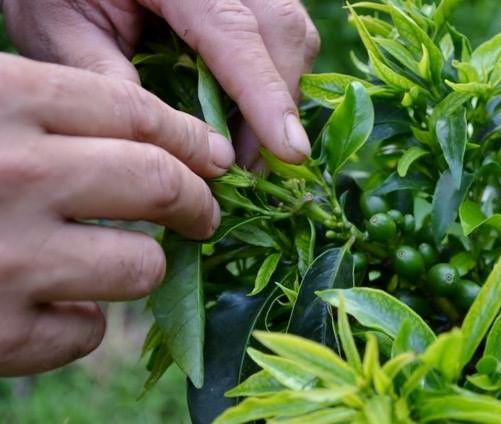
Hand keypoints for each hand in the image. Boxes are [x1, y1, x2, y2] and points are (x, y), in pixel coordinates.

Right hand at [0, 53, 234, 375]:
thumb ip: (51, 115)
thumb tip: (160, 143)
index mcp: (5, 101)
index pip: (137, 113)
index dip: (189, 137)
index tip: (212, 157)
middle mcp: (13, 176)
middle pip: (158, 185)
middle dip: (197, 202)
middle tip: (203, 212)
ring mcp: (5, 260)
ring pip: (138, 268)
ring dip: (143, 267)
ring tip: (124, 259)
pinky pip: (83, 333)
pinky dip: (80, 322)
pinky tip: (55, 306)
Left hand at [2, 0, 320, 166]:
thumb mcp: (59, 30)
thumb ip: (106, 78)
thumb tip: (167, 142)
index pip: (234, 33)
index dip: (266, 97)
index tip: (289, 151)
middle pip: (281, 29)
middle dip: (280, 101)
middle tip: (253, 166)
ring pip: (291, 30)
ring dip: (281, 91)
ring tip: (250, 146)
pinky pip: (280, 32)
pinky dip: (274, 76)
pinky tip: (248, 112)